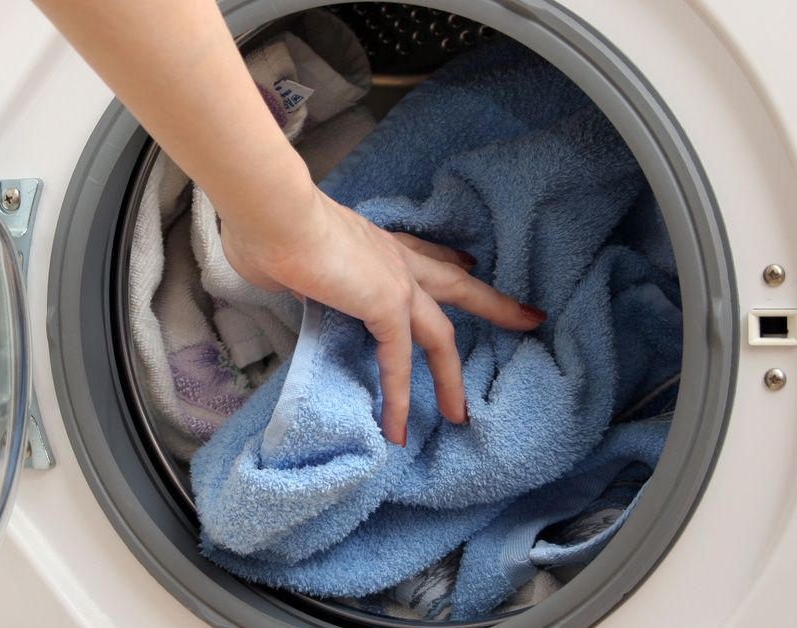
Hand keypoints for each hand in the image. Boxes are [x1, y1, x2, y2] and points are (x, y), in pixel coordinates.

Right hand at [219, 184, 546, 445]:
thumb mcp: (285, 256)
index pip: (422, 251)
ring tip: (460, 413)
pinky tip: (397, 429)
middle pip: (456, 283)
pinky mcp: (386, 304)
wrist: (272, 213)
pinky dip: (400, 397)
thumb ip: (293, 270)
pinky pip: (400, 361)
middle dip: (494, 304)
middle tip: (529, 318)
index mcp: (373, 243)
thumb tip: (274, 272)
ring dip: (453, 375)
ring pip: (441, 334)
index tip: (469, 261)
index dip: (448, 259)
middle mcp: (393, 257)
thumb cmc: (267, 227)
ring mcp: (396, 281)